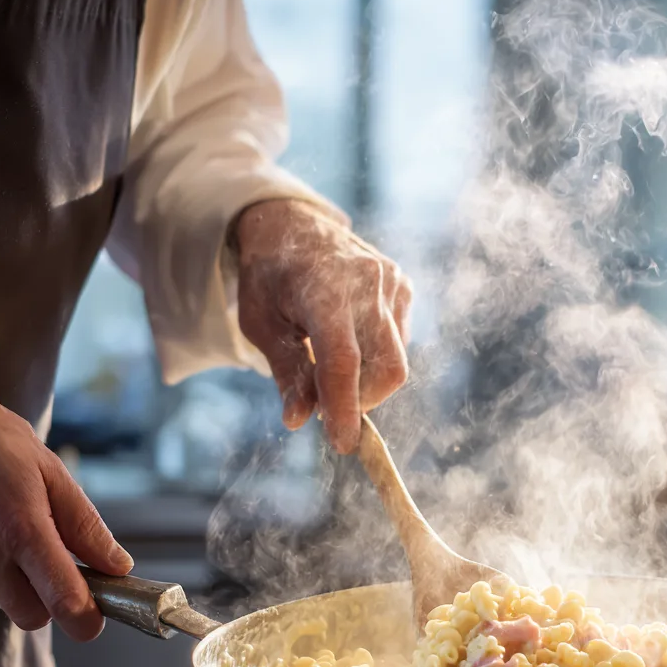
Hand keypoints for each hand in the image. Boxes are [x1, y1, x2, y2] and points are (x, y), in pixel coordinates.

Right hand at [0, 368, 132, 639]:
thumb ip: (84, 525)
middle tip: (60, 566)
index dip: (87, 619)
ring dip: (16, 581)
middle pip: (31, 616)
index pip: (62, 601)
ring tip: (9, 527)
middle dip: (51, 601)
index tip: (97, 617)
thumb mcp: (48, 469)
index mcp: (20, 527)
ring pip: (0, 600)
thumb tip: (117, 565)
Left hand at [235, 199, 411, 452]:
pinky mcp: (404, 286)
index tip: (343, 443)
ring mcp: (391, 281)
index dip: (344, 408)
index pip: (342, 361)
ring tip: (332, 367)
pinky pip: (398, 342)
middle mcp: (366, 282)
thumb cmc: (269, 278)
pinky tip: (349, 338)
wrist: (292, 222)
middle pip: (386, 368)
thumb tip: (299, 420)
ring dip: (367, 381)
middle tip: (329, 405)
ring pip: (396, 360)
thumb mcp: (261, 325)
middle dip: (362, 401)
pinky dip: (375, 357)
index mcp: (323, 289)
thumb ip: (286, 372)